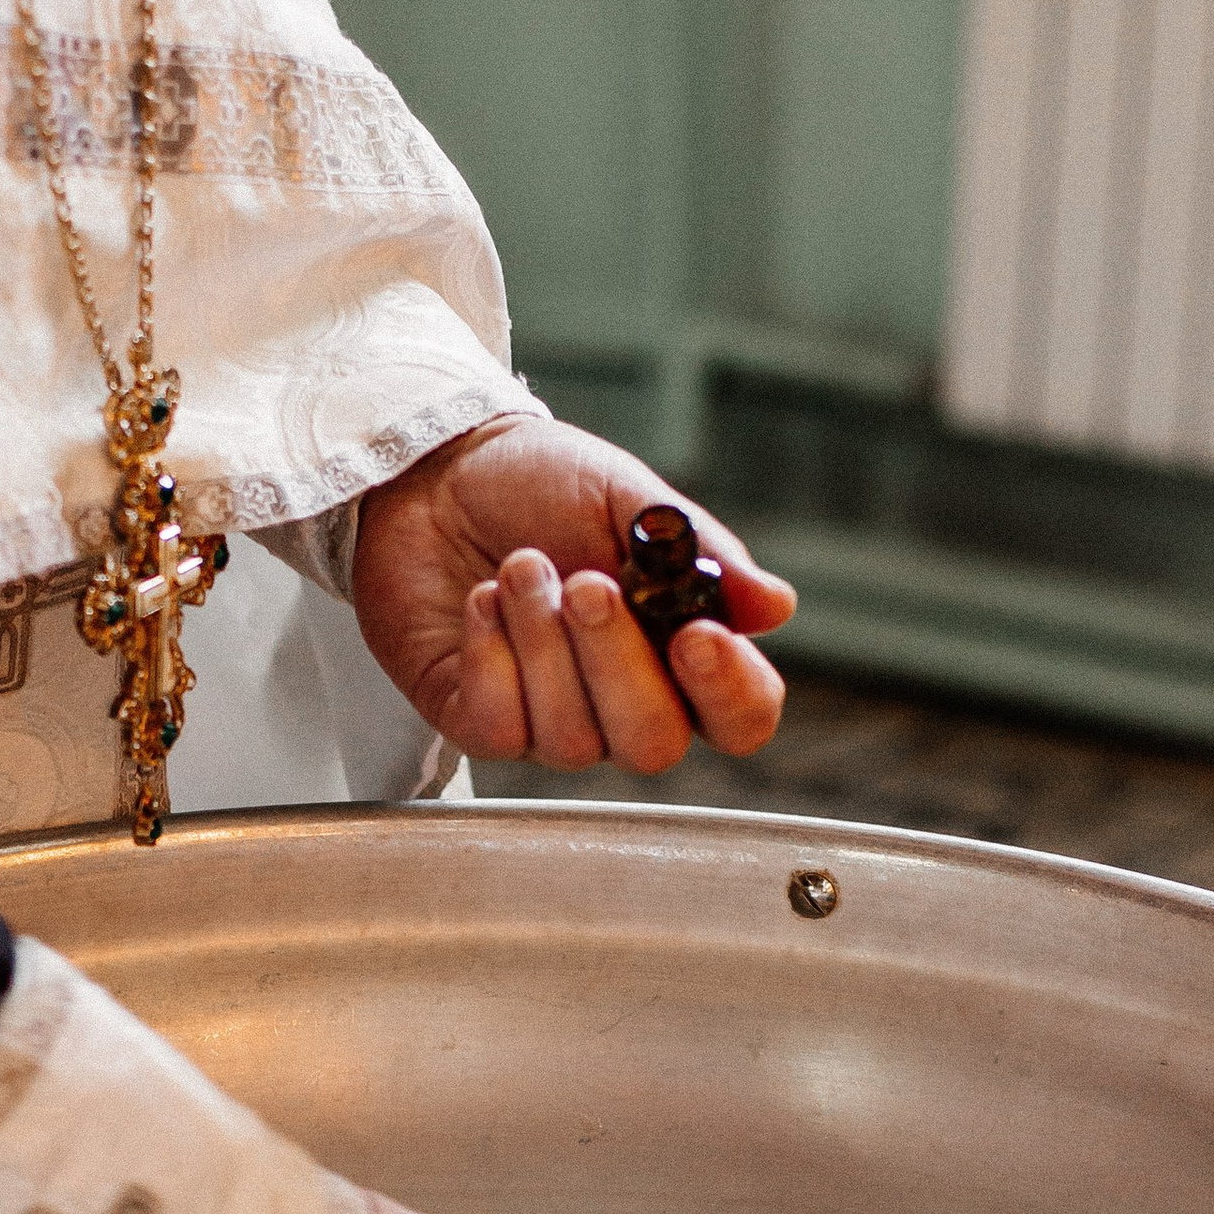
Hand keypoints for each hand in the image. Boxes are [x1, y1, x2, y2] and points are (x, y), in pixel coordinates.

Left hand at [350, 413, 796, 773]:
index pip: (739, 717)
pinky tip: (482, 599)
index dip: (731, 693)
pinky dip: (490, 655)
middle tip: (584, 584)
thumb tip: (776, 606)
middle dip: (616, 663)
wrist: (438, 470)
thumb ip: (701, 552)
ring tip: (518, 565)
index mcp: (681, 652)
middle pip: (654, 742)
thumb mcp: (628, 498)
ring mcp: (551, 721)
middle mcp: (624, 703)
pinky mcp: (480, 720)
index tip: (699, 636)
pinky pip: (500, 728)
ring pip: (573, 739)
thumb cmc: (542, 484)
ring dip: (542, 641)